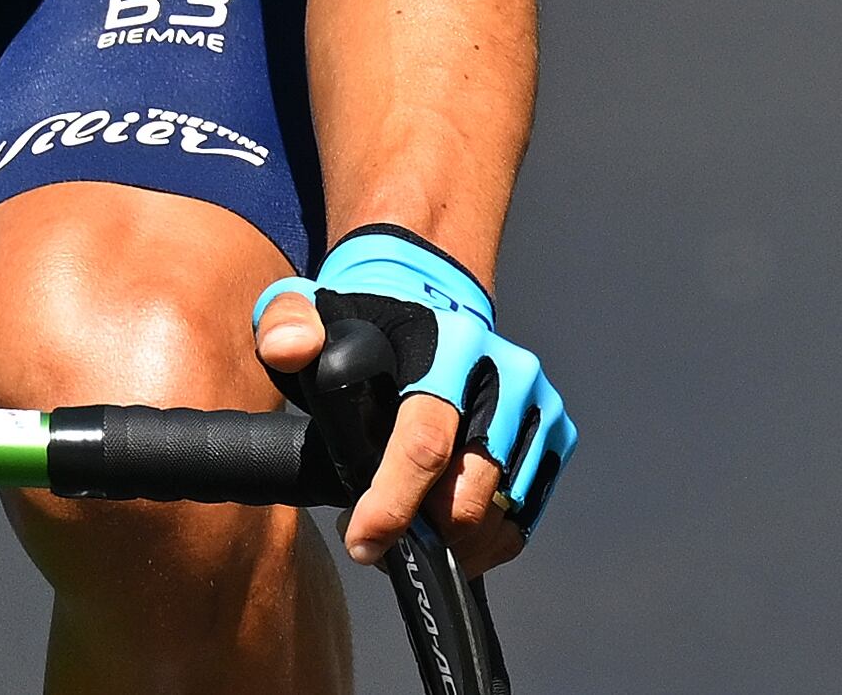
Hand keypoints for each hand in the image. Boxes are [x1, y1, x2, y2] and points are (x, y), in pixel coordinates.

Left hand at [252, 226, 569, 572]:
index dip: (393, 505)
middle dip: (418, 535)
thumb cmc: (367, 319)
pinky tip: (443, 535)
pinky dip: (481, 544)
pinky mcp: (554, 434)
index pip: (426, 442)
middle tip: (373, 537)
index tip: (360, 542)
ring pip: (499, 516)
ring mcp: (537, 406)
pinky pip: (522, 519)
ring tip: (405, 533)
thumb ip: (287, 325)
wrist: (436, 295)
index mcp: (450, 345)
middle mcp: (507, 374)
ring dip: (448, 546)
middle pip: (470, 493)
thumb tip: (290, 349)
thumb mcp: (311, 308)